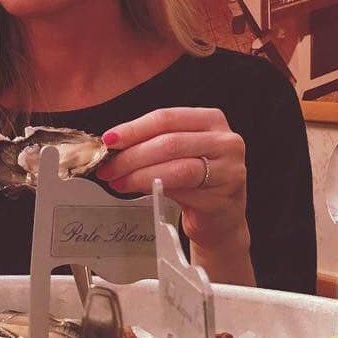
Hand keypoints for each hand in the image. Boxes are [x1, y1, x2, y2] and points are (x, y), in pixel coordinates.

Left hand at [95, 107, 253, 284]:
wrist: (220, 218)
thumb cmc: (197, 181)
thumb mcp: (180, 152)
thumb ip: (153, 143)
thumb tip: (114, 146)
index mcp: (211, 120)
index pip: (166, 118)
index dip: (134, 128)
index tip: (109, 140)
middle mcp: (225, 141)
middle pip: (169, 142)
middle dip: (131, 155)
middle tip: (108, 166)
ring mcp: (228, 170)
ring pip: (175, 167)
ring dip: (138, 174)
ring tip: (118, 180)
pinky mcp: (222, 198)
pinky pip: (182, 191)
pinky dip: (153, 189)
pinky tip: (136, 190)